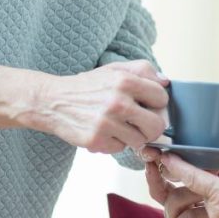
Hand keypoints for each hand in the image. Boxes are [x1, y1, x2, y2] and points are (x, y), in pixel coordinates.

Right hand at [35, 60, 168, 152]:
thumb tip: (165, 81)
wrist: (52, 101)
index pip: (162, 98)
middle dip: (152, 126)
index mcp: (125, 81)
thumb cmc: (87, 86)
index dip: (158, 103)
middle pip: (157, 125)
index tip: (150, 105)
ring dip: (132, 136)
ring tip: (119, 126)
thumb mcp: (114, 69)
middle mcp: (117, 102)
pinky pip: (120, 148)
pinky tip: (105, 132)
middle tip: (141, 123)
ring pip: (140, 140)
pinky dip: (115, 143)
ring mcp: (106, 123)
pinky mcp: (96, 140)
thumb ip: (142, 70)